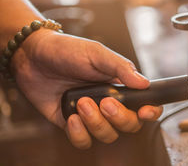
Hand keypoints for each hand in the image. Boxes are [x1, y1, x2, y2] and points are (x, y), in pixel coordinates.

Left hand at [10, 29, 162, 148]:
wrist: (33, 56)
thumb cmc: (68, 50)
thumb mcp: (97, 54)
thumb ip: (121, 68)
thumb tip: (144, 83)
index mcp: (121, 85)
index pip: (144, 104)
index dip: (150, 112)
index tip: (144, 111)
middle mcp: (109, 102)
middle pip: (129, 125)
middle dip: (119, 118)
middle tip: (105, 103)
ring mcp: (92, 115)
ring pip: (108, 135)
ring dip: (96, 123)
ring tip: (81, 103)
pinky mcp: (72, 124)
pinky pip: (84, 141)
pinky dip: (79, 133)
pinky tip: (71, 117)